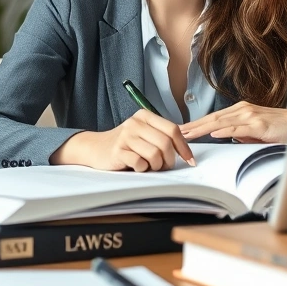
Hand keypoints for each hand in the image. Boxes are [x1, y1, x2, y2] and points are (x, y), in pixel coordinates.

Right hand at [51, 110, 194, 170]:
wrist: (96, 148)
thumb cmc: (125, 144)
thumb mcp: (143, 133)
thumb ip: (162, 136)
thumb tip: (186, 151)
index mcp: (145, 116)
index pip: (173, 129)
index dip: (184, 147)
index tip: (190, 160)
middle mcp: (135, 123)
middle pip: (166, 143)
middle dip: (169, 160)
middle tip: (164, 166)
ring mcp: (126, 136)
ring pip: (155, 155)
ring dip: (156, 166)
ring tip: (149, 166)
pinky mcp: (118, 151)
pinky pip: (140, 164)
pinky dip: (142, 169)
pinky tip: (136, 166)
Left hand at [181, 101, 286, 143]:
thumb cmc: (282, 129)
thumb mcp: (258, 132)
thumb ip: (244, 134)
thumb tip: (231, 137)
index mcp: (243, 111)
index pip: (215, 118)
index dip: (198, 123)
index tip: (185, 129)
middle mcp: (244, 110)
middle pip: (214, 118)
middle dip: (195, 125)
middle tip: (179, 131)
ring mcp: (252, 116)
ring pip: (222, 122)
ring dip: (203, 128)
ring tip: (189, 133)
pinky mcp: (260, 125)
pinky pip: (239, 128)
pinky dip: (225, 130)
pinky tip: (214, 133)